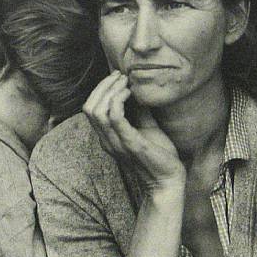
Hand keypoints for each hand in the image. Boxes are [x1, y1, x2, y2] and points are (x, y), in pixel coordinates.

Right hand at [83, 71, 184, 192]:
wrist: (168, 181)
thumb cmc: (158, 156)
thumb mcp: (146, 129)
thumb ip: (139, 112)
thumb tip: (138, 91)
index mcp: (108, 138)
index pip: (90, 109)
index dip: (100, 90)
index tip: (117, 77)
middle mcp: (107, 141)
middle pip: (89, 107)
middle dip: (103, 86)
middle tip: (120, 76)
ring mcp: (116, 143)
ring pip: (97, 110)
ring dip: (110, 90)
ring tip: (125, 82)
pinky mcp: (130, 144)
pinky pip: (114, 118)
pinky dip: (119, 100)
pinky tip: (131, 93)